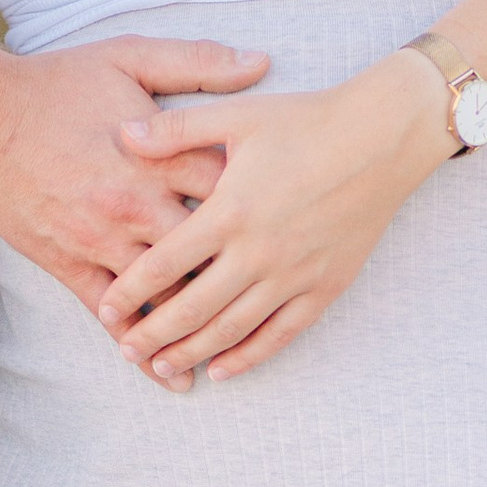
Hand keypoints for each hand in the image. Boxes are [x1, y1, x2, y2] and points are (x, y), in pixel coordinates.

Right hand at [0, 38, 267, 324]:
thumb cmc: (58, 84)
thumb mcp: (129, 57)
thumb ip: (196, 63)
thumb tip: (261, 63)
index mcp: (156, 154)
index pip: (229, 186)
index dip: (264, 199)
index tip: (291, 211)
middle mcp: (136, 204)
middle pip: (207, 250)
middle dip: (242, 269)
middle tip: (277, 285)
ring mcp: (103, 240)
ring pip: (166, 293)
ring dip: (201, 321)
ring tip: (239, 347)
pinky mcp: (71, 265)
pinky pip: (114, 316)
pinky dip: (144, 348)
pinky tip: (170, 375)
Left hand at [98, 47, 457, 382]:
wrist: (380, 139)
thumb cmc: (306, 121)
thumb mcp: (237, 116)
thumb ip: (177, 129)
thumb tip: (123, 133)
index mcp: (230, 210)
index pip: (166, 262)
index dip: (131, 289)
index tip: (106, 307)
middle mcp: (258, 252)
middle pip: (193, 307)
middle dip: (153, 334)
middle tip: (124, 351)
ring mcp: (293, 275)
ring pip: (233, 329)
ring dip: (193, 352)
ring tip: (162, 367)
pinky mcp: (324, 287)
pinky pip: (280, 334)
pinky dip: (249, 357)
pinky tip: (223, 370)